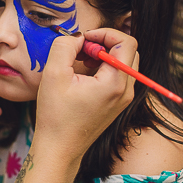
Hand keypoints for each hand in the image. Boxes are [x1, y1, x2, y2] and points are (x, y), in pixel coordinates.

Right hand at [33, 27, 136, 161]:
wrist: (59, 149)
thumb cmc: (55, 115)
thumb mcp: (53, 74)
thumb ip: (65, 46)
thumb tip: (78, 37)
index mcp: (115, 83)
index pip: (126, 42)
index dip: (105, 33)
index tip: (84, 38)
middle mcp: (126, 91)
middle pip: (128, 51)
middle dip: (105, 42)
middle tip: (82, 49)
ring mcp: (124, 99)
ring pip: (124, 62)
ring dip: (104, 54)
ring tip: (81, 61)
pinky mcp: (118, 104)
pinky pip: (119, 76)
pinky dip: (104, 68)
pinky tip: (84, 74)